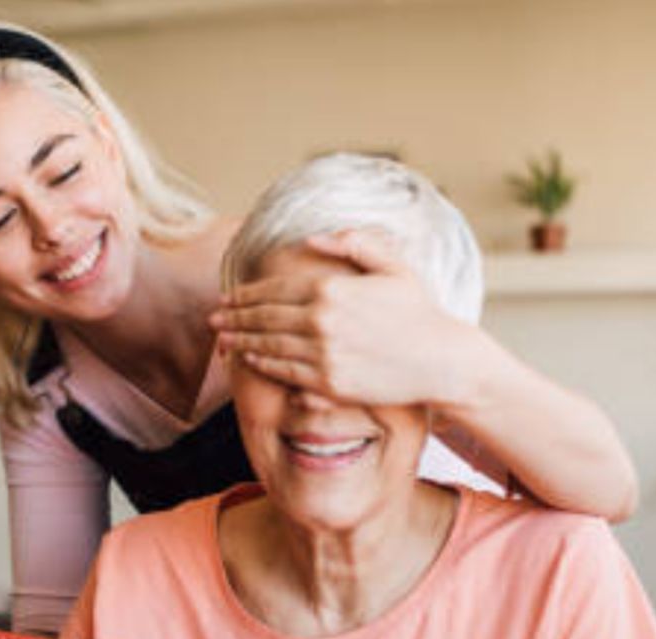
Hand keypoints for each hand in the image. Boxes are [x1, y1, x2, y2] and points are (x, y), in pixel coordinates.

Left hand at [210, 230, 489, 407]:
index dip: (246, 294)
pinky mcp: (329, 384)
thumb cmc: (419, 311)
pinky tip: (250, 361)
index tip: (229, 297)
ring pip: (268, 347)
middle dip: (234, 318)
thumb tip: (314, 236)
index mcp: (331, 289)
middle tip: (214, 319)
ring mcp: (323, 355)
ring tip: (223, 341)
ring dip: (241, 343)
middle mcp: (321, 321)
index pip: (274, 290)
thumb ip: (355, 244)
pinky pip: (286, 373)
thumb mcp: (392, 266)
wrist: (441, 360)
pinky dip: (263, 366)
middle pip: (264, 319)